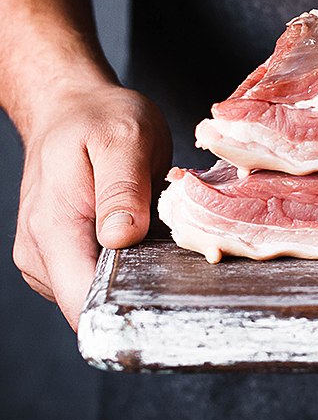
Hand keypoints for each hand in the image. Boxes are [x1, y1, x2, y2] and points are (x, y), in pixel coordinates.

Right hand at [13, 83, 171, 329]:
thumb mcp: (124, 140)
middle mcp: (41, 254)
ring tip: (155, 239)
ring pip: (97, 295)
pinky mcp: (59, 257)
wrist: (71, 108)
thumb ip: (124, 190)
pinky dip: (125, 266)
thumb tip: (122, 238)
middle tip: (175, 258)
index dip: (129, 311)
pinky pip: (97, 278)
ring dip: (134, 278)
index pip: (84, 304)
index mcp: (54, 229)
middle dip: (140, 294)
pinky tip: (140, 239)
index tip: (169, 300)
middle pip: (94, 306)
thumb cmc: (98, 118)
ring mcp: (46, 259)